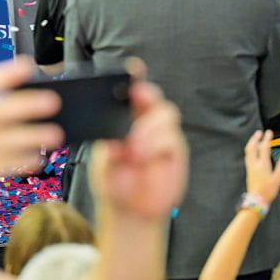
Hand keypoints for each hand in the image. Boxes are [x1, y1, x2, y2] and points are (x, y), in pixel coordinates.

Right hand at [0, 59, 61, 224]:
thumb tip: (13, 103)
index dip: (4, 75)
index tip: (26, 66)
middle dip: (27, 104)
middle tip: (52, 101)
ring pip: (6, 138)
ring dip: (34, 135)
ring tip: (54, 133)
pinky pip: (7, 161)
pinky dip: (24, 159)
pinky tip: (36, 158)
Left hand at [89, 64, 187, 221]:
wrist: (130, 211)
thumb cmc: (115, 182)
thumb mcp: (103, 167)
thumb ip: (107, 154)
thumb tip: (112, 144)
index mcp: (125, 117)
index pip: (132, 91)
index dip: (135, 77)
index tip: (133, 68)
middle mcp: (146, 122)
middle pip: (154, 97)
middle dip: (147, 95)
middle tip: (137, 99)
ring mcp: (163, 135)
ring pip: (166, 114)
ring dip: (149, 128)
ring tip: (133, 149)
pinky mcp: (175, 152)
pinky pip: (172, 138)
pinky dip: (157, 144)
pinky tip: (142, 157)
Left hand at [244, 129, 279, 204]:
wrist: (256, 201)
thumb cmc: (267, 191)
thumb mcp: (278, 179)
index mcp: (262, 164)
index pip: (263, 147)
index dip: (266, 139)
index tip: (268, 132)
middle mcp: (254, 164)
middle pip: (252, 147)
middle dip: (255, 138)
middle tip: (259, 132)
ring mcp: (250, 167)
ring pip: (248, 151)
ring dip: (251, 143)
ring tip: (255, 139)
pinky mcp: (248, 171)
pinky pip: (248, 156)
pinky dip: (250, 150)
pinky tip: (253, 152)